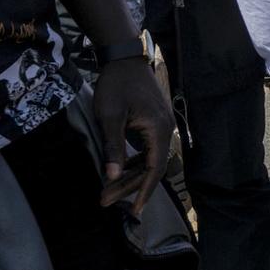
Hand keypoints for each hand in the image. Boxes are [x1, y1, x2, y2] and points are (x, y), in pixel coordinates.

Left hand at [92, 55, 170, 211]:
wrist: (125, 59)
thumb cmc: (116, 86)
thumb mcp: (110, 117)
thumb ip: (113, 148)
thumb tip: (111, 177)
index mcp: (158, 130)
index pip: (154, 169)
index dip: (143, 191)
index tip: (134, 210)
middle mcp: (165, 129)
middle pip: (150, 167)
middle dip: (128, 186)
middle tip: (104, 201)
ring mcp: (161, 125)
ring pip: (149, 159)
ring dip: (129, 175)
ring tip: (107, 191)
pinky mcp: (155, 122)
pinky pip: (147, 149)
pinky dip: (134, 162)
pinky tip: (119, 170)